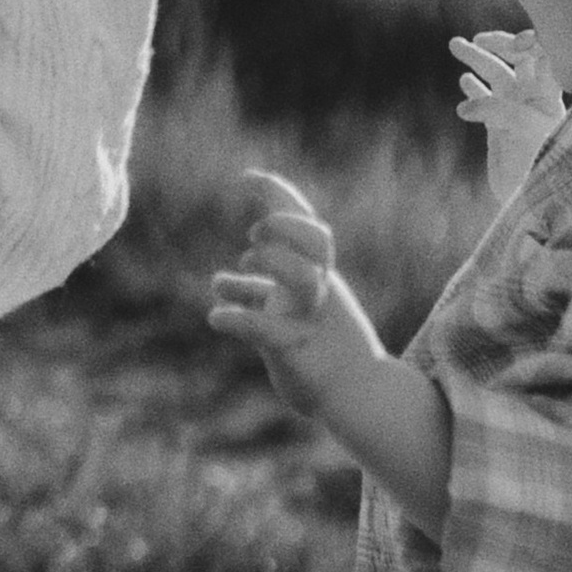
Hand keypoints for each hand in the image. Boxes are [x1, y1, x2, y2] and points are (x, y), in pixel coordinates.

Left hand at [208, 168, 385, 421]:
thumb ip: (256, 292)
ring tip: (234, 273)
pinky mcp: (296, 352)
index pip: (307, 224)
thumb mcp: (285, 314)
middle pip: (315, 244)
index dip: (279, 196)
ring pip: (302, 280)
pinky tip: (216, 317)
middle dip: (284, 229)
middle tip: (254, 236)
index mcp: (319, 275)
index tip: (246, 178)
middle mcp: (320, 292)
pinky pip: (268, 330)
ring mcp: (311, 321)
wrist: (355, 392)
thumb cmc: (316, 348)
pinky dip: (239, 318)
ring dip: (270, 266)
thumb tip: (220, 283)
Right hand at [450, 27, 565, 203]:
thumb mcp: (528, 132)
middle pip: (517, 59)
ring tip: (455, 45)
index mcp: (550, 93)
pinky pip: (484, 98)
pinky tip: (464, 80)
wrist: (535, 198)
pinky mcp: (499, 125)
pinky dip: (473, 87)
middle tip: (475, 40)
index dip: (529, 42)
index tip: (512, 42)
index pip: (543, 55)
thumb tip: (463, 107)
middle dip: (497, 45)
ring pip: (496, 75)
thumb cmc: (542, 163)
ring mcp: (516, 109)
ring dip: (477, 58)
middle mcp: (534, 97)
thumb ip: (500, 112)